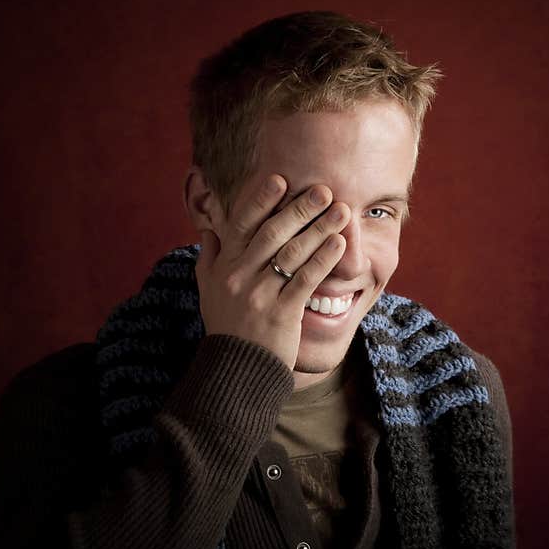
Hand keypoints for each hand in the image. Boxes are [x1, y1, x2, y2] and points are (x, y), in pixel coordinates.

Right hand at [195, 174, 349, 369]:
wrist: (235, 368)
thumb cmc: (225, 325)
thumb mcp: (208, 289)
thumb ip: (210, 257)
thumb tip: (210, 229)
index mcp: (224, 266)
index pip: (242, 224)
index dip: (261, 200)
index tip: (281, 179)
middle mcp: (240, 276)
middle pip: (272, 233)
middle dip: (299, 209)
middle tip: (322, 189)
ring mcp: (260, 295)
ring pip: (292, 254)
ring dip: (319, 229)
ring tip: (340, 210)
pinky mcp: (282, 313)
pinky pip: (305, 281)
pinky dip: (324, 260)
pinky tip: (340, 244)